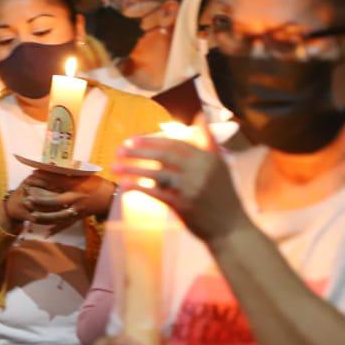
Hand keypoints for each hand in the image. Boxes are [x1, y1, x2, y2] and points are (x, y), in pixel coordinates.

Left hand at [0, 171, 115, 233]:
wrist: (112, 198)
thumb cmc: (98, 183)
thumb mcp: (85, 175)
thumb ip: (70, 173)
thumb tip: (52, 168)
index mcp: (78, 184)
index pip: (57, 180)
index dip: (44, 178)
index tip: (32, 175)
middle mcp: (77, 197)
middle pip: (55, 200)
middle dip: (40, 200)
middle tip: (27, 199)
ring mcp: (78, 209)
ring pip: (58, 216)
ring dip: (44, 217)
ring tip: (32, 216)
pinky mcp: (79, 217)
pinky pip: (66, 225)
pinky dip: (56, 229)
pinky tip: (46, 233)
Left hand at [113, 137, 250, 245]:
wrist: (230, 228)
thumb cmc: (223, 195)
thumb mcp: (220, 165)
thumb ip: (208, 141)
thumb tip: (201, 116)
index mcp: (207, 158)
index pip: (175, 144)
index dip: (152, 141)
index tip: (133, 139)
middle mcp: (199, 170)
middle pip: (164, 156)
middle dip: (139, 152)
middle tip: (120, 149)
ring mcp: (190, 188)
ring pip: (157, 174)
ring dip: (133, 169)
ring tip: (115, 166)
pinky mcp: (182, 205)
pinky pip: (156, 193)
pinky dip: (139, 188)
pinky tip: (124, 185)